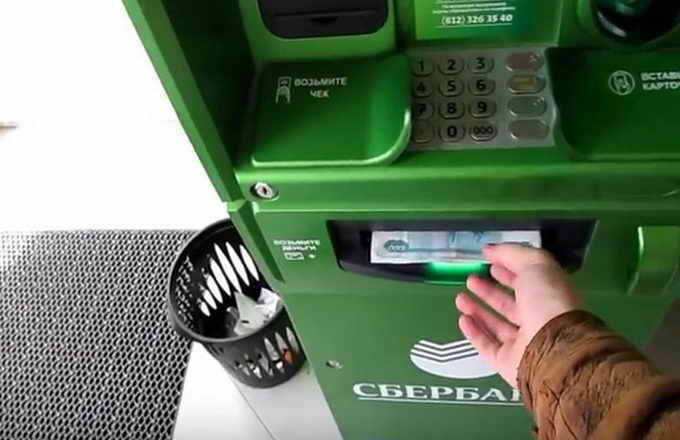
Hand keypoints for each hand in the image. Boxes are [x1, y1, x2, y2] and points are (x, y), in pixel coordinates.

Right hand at [455, 244, 581, 386]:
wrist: (553, 349)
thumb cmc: (548, 301)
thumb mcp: (535, 265)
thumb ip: (512, 253)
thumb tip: (490, 249)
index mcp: (549, 297)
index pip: (527, 283)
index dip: (509, 271)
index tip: (491, 263)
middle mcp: (537, 320)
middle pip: (510, 305)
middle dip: (489, 291)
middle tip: (471, 279)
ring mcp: (522, 344)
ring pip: (496, 325)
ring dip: (477, 310)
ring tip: (460, 297)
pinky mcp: (507, 362)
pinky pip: (487, 345)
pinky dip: (474, 332)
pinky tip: (462, 318)